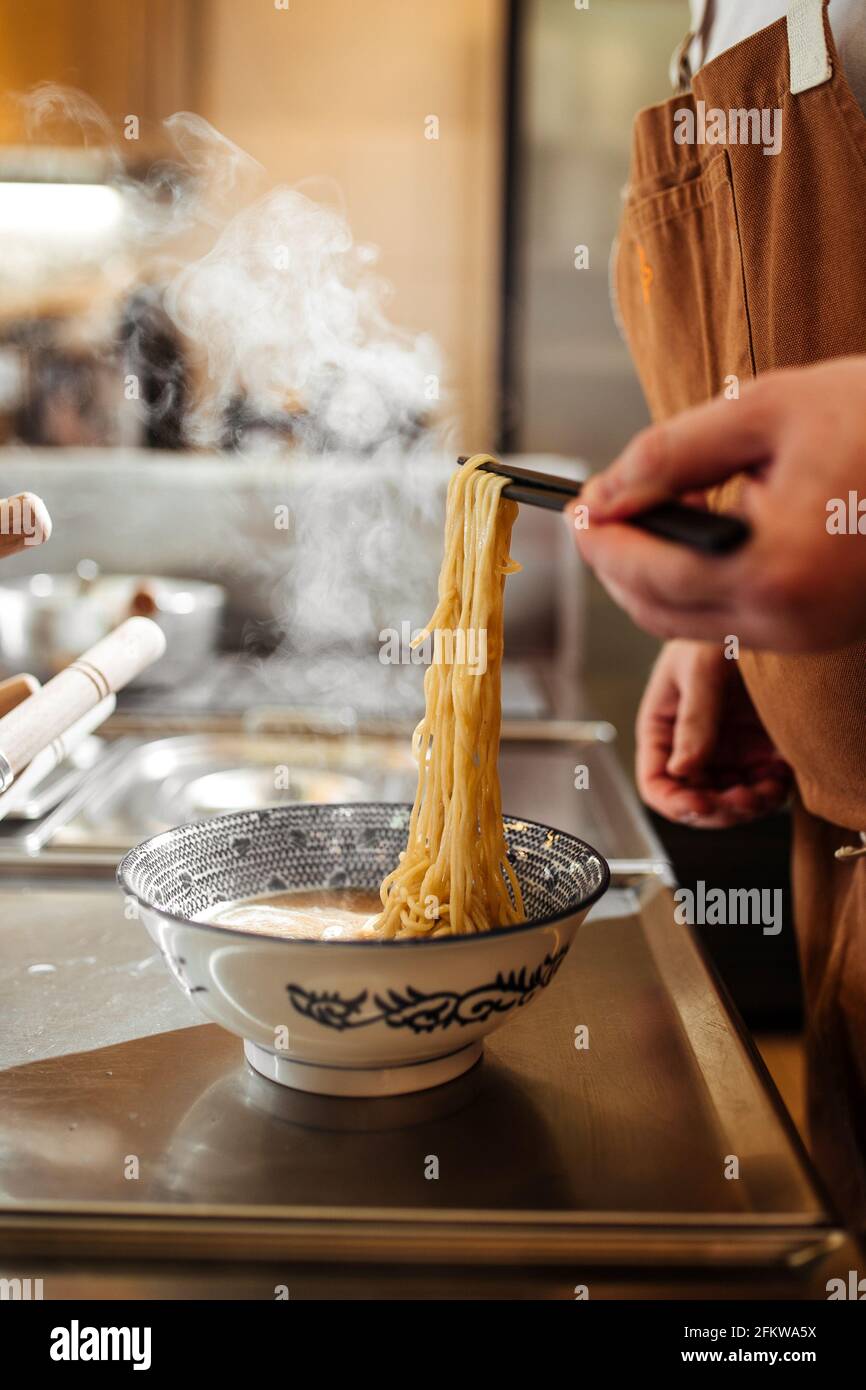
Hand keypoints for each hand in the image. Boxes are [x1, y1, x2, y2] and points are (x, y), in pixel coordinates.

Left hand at [571, 358, 865, 651]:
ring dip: (653, 578)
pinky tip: (696, 533)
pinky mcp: (822, 630)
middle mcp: (791, 622)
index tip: (573, 509)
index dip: (602, 543)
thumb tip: (602, 491)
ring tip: (644, 512)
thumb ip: (670, 455)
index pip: (651, 576)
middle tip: (596, 512)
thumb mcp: (765, 411)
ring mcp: (810, 635)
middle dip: (617, 566)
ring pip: (691, 626)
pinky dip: (697, 586)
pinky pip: (733, 619)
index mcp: (775, 571)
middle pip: (660, 615)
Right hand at [637, 640, 790, 827]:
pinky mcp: (758, 750)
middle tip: (744, 799)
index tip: (701, 804)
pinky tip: (779, 777)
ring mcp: (725, 751)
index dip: (674, 802)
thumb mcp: (701, 670)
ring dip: (747, 808)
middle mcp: (691, 746)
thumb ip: (693, 719)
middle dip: (718, 809)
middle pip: (694, 802)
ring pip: (728, 803)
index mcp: (662, 728)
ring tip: (766, 789)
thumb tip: (683, 769)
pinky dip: (771, 794)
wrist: (762, 614)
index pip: (655, 782)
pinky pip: (760, 790)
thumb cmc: (717, 633)